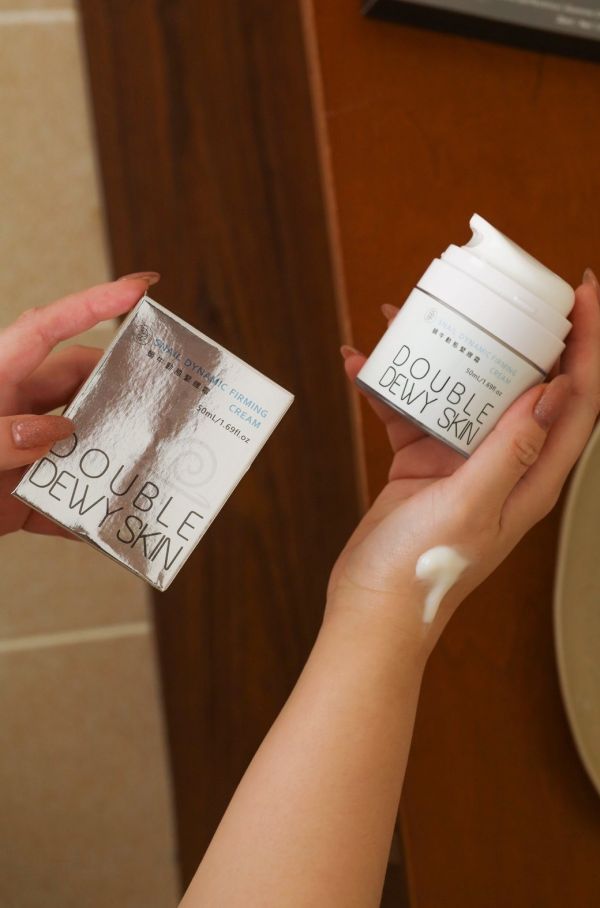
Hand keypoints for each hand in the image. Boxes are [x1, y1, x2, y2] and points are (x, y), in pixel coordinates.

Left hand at [0, 273, 158, 539]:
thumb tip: (55, 430)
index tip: (141, 287)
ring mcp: (17, 454)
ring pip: (79, 443)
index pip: (50, 328)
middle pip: (79, 384)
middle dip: (119, 389)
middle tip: (160, 399)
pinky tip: (103, 526)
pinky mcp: (17, 498)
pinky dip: (83, 517)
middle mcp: (12, 410)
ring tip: (142, 467)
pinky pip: (62, 503)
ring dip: (108, 457)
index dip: (96, 302)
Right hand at [328, 272, 599, 646]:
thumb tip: (549, 392)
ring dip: (443, 353)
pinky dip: (391, 386)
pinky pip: (413, 411)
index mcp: (531, 477)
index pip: (578, 400)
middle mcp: (505, 464)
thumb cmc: (423, 571)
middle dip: (515, 333)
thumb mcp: (469, 507)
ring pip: (465, 390)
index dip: (590, 346)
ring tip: (415, 315)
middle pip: (525, 383)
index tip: (583, 295)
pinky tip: (362, 365)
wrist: (372, 605)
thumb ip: (509, 451)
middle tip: (498, 291)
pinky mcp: (424, 462)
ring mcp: (464, 461)